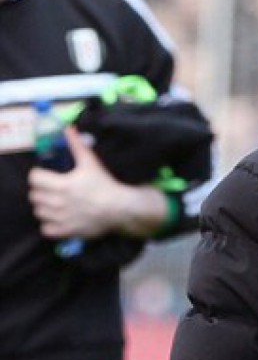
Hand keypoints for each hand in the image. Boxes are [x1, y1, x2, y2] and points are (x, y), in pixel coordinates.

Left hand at [27, 126, 166, 239]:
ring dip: (44, 207)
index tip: (47, 176)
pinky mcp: (67, 231)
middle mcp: (59, 202)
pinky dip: (49, 225)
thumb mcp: (91, 163)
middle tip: (52, 189)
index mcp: (63, 184)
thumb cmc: (105, 185)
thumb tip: (68, 128)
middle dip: (41, 191)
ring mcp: (62, 218)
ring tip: (54, 203)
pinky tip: (58, 218)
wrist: (121, 209)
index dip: (39, 176)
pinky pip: (46, 229)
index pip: (34, 178)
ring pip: (39, 212)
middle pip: (34, 196)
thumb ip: (77, 145)